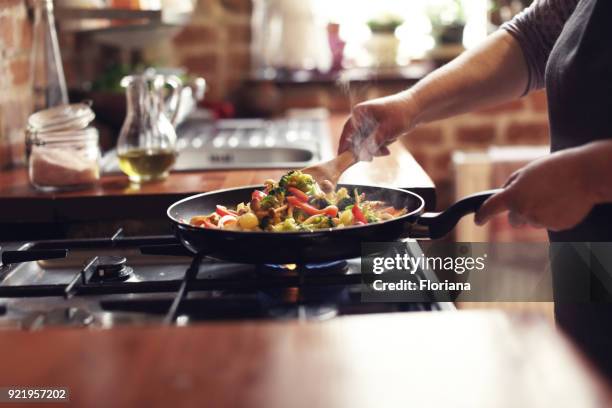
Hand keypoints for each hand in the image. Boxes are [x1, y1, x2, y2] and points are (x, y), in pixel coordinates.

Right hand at [338, 92, 418, 160]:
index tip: (341, 157)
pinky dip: (378, 146)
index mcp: (359, 112)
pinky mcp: (374, 128)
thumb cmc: (401, 114)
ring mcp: (367, 123)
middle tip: (371, 159)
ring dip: (374, 149)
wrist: (416, 109)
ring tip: (386, 150)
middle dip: (365, 149)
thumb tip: (361, 155)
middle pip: (354, 139)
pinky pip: (371, 142)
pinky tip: (388, 146)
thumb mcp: (386, 131)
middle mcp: (360, 117)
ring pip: (364, 143)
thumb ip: (372, 143)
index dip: (344, 146)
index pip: (347, 132)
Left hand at [475, 147, 597, 230]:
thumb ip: (512, 185)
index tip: (478, 220)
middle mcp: (524, 212)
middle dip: (519, 211)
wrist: (586, 174)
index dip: (482, 215)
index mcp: (514, 196)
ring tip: (553, 194)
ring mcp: (541, 221)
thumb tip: (504, 194)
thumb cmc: (555, 168)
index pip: (490, 208)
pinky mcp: (557, 226)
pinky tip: (562, 201)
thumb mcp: (526, 171)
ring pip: (532, 221)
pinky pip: (549, 222)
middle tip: (534, 196)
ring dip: (537, 211)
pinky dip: (552, 214)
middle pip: (514, 220)